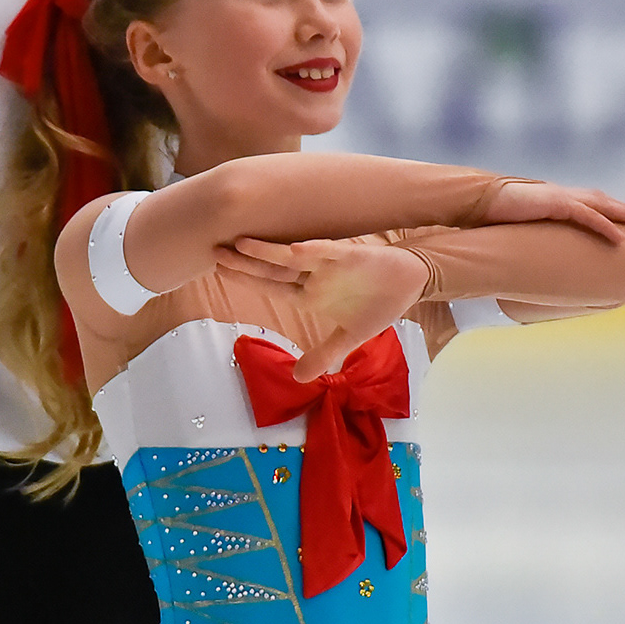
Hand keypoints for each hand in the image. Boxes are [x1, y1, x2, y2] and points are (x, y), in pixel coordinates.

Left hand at [215, 238, 428, 379]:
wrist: (411, 281)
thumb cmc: (377, 304)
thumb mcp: (349, 338)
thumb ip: (323, 354)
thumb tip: (299, 379)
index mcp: (308, 294)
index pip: (269, 286)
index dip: (245, 278)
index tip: (219, 270)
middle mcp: (312, 276)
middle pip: (272, 270)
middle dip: (244, 262)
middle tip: (213, 251)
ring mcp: (329, 265)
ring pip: (292, 257)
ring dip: (268, 251)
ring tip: (241, 244)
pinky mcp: (351, 256)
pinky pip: (328, 252)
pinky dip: (312, 251)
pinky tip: (293, 249)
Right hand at [484, 181, 624, 242]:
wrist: (475, 202)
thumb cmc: (487, 217)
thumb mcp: (512, 227)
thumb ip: (524, 234)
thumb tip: (522, 253)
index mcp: (548, 199)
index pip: (582, 201)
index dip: (602, 208)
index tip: (618, 216)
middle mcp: (557, 194)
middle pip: (597, 198)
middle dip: (621, 207)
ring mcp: (557, 197)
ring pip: (599, 204)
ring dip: (622, 212)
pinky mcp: (554, 203)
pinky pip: (587, 215)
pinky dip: (605, 225)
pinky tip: (620, 237)